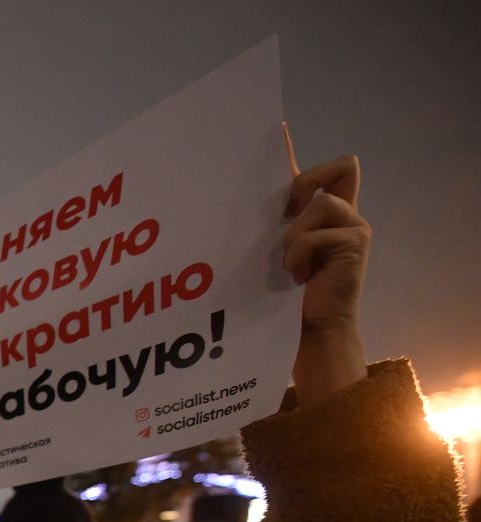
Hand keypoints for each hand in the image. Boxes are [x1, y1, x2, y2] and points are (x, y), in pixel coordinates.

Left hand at [284, 152, 368, 406]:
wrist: (306, 332)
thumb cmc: (282, 297)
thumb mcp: (267, 253)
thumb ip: (265, 225)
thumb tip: (226, 198)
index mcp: (320, 214)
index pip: (319, 171)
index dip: (298, 152)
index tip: (275, 130)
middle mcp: (342, 213)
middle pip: (340, 167)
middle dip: (306, 186)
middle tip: (286, 215)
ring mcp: (353, 226)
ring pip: (319, 203)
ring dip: (293, 234)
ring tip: (287, 263)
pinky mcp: (355, 243)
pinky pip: (315, 232)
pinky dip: (298, 254)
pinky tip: (296, 275)